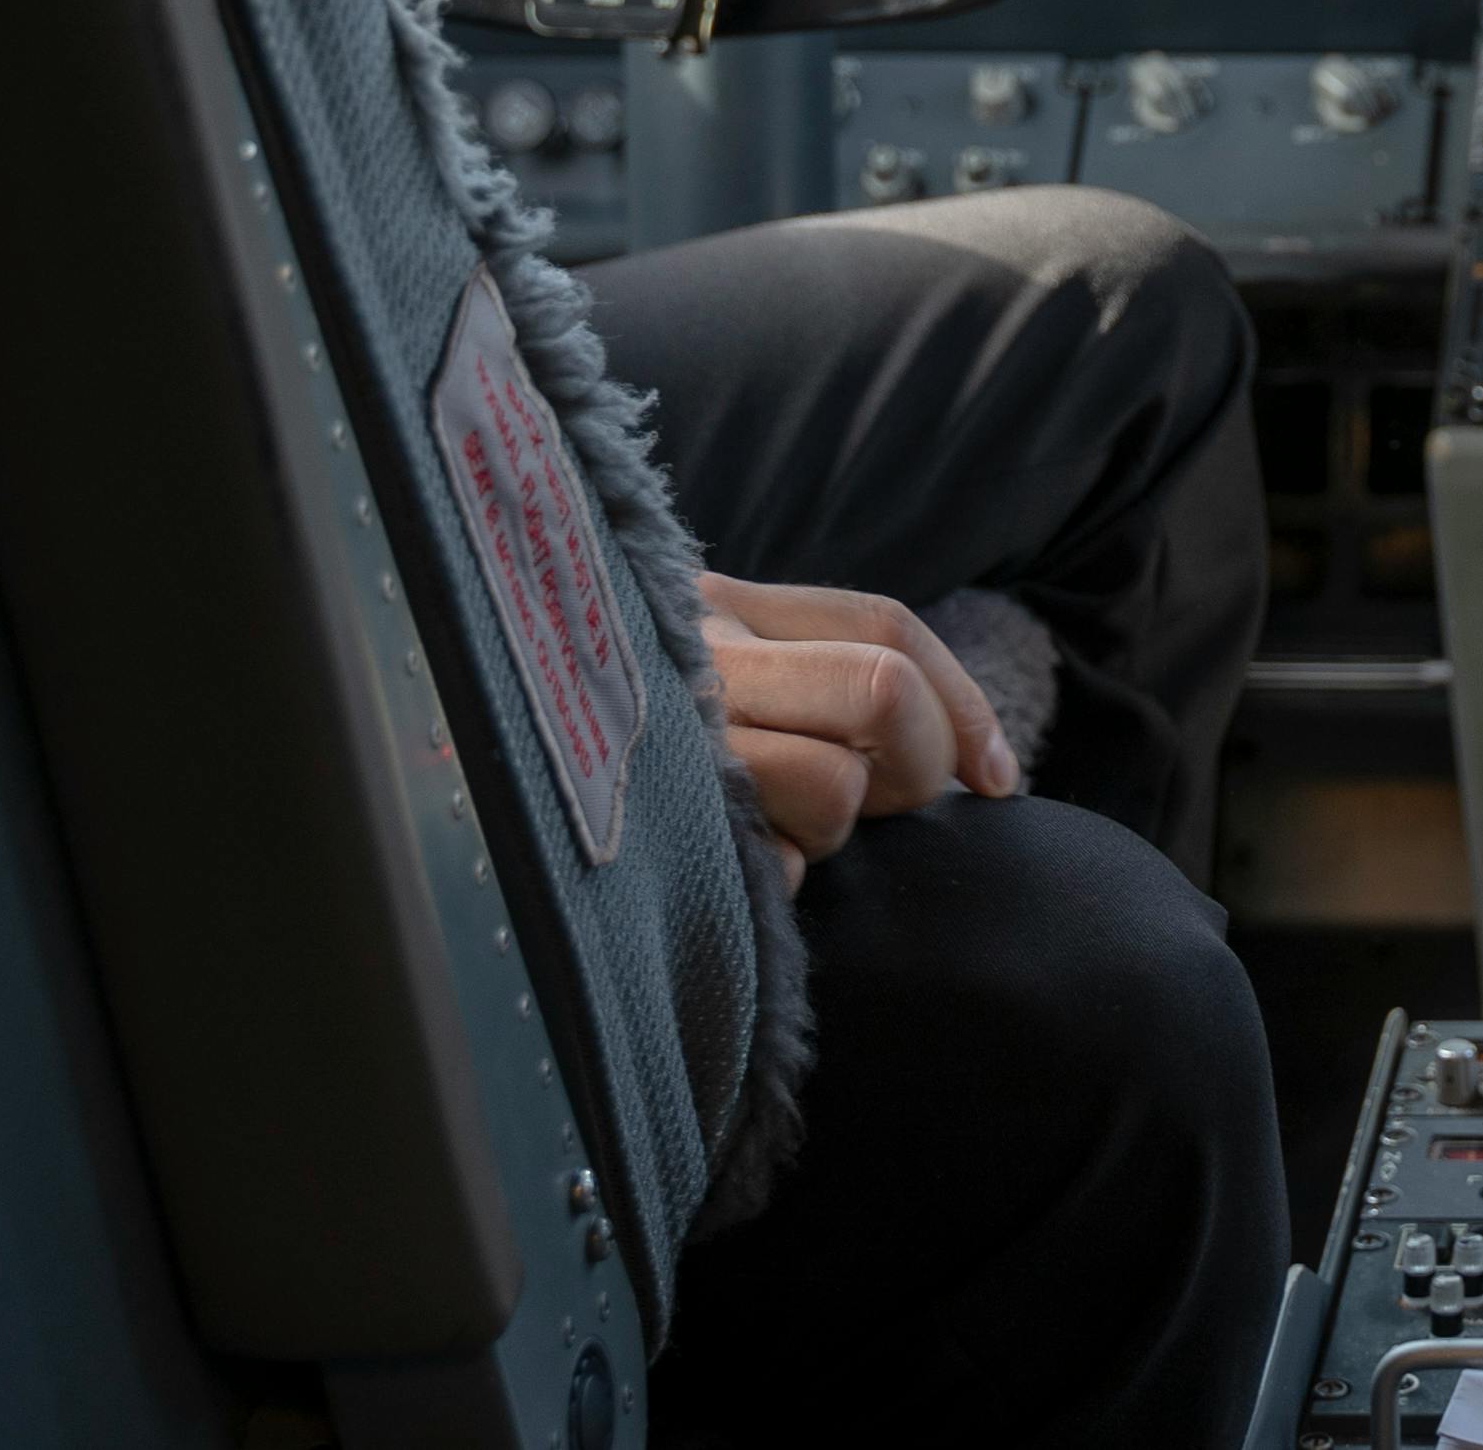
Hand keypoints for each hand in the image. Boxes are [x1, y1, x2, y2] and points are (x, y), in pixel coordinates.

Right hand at [697, 571, 1019, 879]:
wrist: (487, 815)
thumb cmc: (681, 748)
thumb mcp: (749, 684)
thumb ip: (854, 684)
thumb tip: (994, 773)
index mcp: (726, 608)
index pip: (888, 629)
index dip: (962, 706)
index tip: (995, 777)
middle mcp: (697, 657)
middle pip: (884, 689)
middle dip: (910, 766)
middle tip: (864, 802)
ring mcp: (674, 742)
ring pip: (836, 785)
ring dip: (827, 829)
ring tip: (779, 825)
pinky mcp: (667, 830)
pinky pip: (780, 865)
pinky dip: (783, 873)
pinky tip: (746, 860)